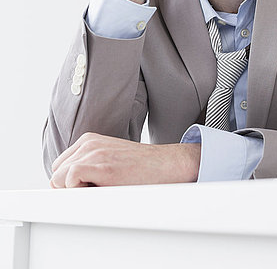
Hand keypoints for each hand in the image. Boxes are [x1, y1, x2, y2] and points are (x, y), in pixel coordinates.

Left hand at [50, 133, 200, 187]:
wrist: (164, 165)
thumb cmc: (139, 169)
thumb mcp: (108, 161)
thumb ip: (86, 167)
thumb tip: (63, 187)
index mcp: (89, 140)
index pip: (60, 166)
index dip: (69, 183)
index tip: (88, 188)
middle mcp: (89, 143)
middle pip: (57, 172)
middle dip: (69, 187)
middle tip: (95, 190)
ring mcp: (94, 151)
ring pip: (60, 177)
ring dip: (75, 190)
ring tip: (101, 189)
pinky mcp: (102, 164)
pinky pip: (70, 178)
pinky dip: (78, 190)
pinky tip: (100, 190)